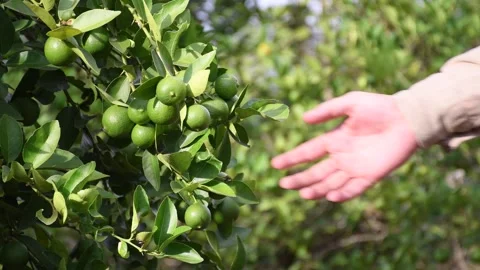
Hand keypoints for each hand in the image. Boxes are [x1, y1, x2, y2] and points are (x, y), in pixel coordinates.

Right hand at [271, 91, 418, 201]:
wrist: (408, 118)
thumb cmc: (379, 107)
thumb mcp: (350, 103)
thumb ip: (328, 111)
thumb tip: (304, 119)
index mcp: (334, 139)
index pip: (308, 152)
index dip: (292, 158)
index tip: (275, 165)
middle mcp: (341, 156)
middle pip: (315, 172)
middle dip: (299, 179)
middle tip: (283, 184)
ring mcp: (355, 167)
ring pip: (331, 183)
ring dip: (317, 189)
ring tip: (302, 194)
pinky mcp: (372, 175)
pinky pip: (355, 188)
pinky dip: (343, 194)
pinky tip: (330, 196)